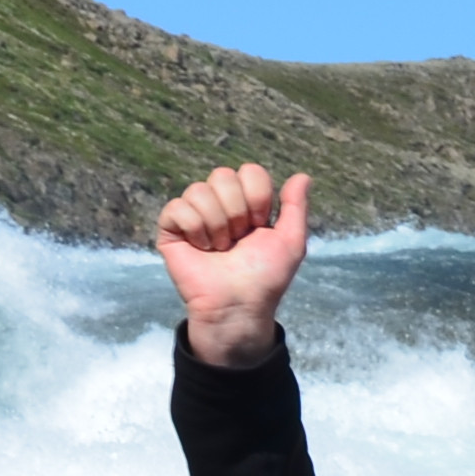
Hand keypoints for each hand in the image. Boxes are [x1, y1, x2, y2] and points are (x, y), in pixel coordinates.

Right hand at [157, 162, 310, 369]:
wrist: (239, 304)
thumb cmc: (265, 277)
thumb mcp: (290, 242)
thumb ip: (296, 206)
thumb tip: (303, 175)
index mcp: (247, 203)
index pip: (250, 171)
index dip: (258, 197)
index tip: (260, 225)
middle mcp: (219, 203)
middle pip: (223, 175)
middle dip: (237, 211)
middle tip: (238, 239)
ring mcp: (194, 213)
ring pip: (199, 190)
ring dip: (217, 225)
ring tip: (220, 248)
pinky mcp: (171, 227)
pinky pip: (178, 207)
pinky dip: (195, 230)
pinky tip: (201, 248)